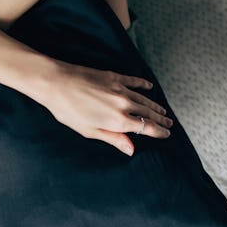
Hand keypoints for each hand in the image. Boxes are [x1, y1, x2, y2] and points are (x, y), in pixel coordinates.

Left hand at [45, 61, 173, 155]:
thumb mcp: (89, 131)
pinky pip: (134, 81)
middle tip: (170, 125)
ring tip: (163, 112)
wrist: (56, 82)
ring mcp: (119, 88)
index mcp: (117, 120)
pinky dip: (144, 85)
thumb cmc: (68, 111)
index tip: (166, 134)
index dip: (158, 132)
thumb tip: (131, 150)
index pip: (145, 127)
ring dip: (155, 106)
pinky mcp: (113, 77)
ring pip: (144, 98)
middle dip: (160, 120)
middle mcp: (123, 104)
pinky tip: (150, 87)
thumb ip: (113, 138)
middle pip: (148, 113)